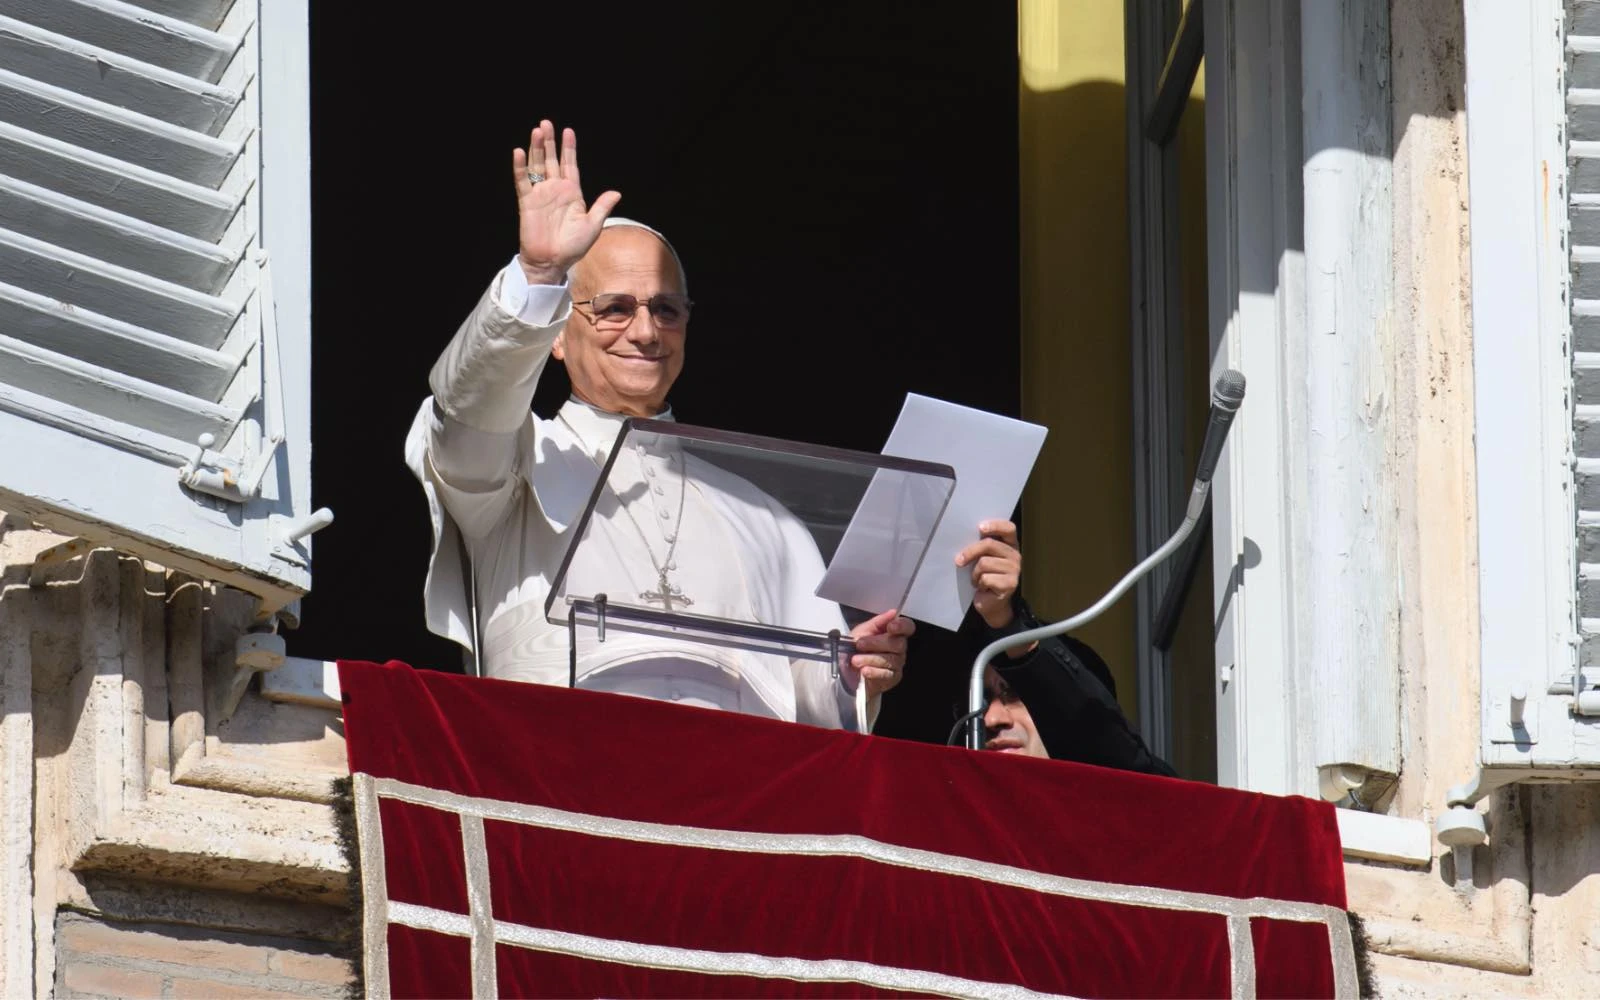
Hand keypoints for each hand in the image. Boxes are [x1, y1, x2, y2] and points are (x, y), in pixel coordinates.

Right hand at [512, 120, 621, 283]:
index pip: (569, 165)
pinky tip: (519, 152)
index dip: (568, 149)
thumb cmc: (574, 247)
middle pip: (551, 160)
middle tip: (546, 123)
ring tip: (536, 131)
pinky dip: (520, 167)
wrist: (553, 262)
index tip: (568, 131)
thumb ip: (602, 207)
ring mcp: (540, 194)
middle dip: (549, 142)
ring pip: (536, 166)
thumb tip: (616, 192)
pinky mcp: (527, 202)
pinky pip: (522, 181)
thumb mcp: (593, 226)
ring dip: (536, 148)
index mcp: (572, 193)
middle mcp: (555, 190)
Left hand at [848, 608, 914, 698]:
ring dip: (870, 659)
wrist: (847, 671)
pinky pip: (886, 674)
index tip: (891, 627)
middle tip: (859, 644)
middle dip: (876, 643)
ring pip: (891, 660)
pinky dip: (873, 671)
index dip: (902, 626)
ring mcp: (897, 663)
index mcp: (893, 633)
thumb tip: (892, 612)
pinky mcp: (893, 677)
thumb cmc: (856, 649)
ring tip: (855, 660)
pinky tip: (864, 670)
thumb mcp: (862, 631)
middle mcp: (899, 648)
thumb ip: (878, 621)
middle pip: (898, 643)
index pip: (907, 627)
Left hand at [957, 520, 1021, 629]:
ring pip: (984, 563)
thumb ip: (981, 547)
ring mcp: (1015, 570)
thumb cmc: (984, 577)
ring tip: (977, 580)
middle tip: (959, 560)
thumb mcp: (983, 558)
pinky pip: (986, 578)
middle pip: (989, 544)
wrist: (991, 603)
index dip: (995, 525)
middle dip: (970, 552)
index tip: (980, 528)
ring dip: (975, 573)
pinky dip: (979, 583)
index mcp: (1010, 545)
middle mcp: (1015, 556)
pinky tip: (983, 588)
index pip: (1009, 528)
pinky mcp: (1010, 584)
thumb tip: (962, 536)